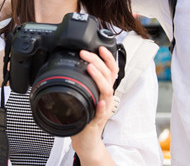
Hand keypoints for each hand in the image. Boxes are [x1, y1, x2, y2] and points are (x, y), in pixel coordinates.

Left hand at [70, 46, 118, 162]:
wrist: (87, 141)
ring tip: (91, 68)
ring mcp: (104, 109)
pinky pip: (102, 113)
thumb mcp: (86, 97)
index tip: (100, 48)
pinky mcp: (98, 121)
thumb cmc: (85, 118)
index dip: (108, 58)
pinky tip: (100, 102)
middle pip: (108, 76)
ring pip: (106, 91)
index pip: (110, 71)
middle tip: (86, 54)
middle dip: (98, 62)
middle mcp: (107, 98)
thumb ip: (86, 84)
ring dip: (99, 78)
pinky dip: (102, 107)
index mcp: (104, 91)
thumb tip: (78, 67)